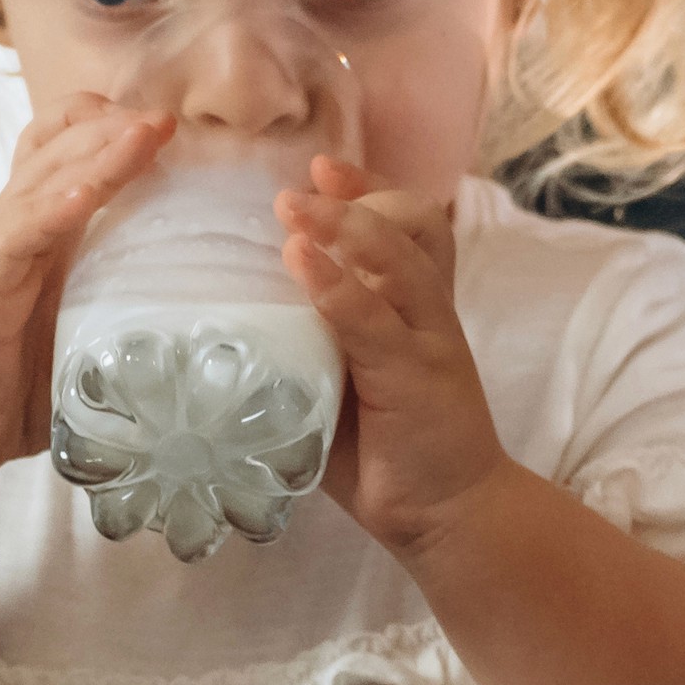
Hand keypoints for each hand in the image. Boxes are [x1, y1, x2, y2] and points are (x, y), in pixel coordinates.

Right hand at [0, 92, 175, 484]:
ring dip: (97, 157)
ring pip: (42, 183)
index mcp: (33, 233)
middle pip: (57, 151)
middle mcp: (9, 229)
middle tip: (170, 120)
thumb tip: (202, 322)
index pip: (59, 152)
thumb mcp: (73, 335)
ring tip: (144, 136)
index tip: (164, 127)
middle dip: (114, 128)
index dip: (105, 128)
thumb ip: (117, 312)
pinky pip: (16, 236)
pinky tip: (86, 197)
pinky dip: (52, 211)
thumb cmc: (4, 388)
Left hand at [283, 161, 511, 554]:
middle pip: (414, 223)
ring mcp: (428, 341)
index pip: (408, 224)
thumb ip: (316, 341)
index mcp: (416, 308)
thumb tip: (236, 312)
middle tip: (294, 191)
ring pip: (397, 260)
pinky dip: (338, 286)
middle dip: (357, 197)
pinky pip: (374, 320)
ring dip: (346, 227)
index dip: (368, 189)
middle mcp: (429, 312)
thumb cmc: (388, 451)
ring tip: (292, 211)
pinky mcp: (415, 377)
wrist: (447, 514)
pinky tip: (302, 263)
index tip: (320, 170)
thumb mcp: (347, 380)